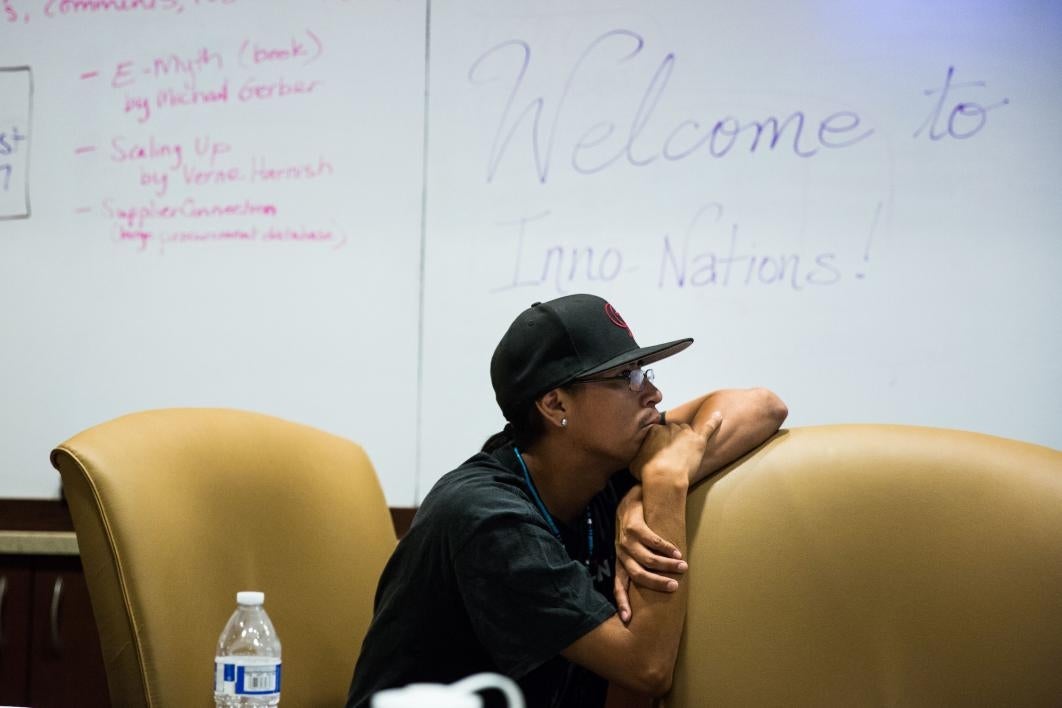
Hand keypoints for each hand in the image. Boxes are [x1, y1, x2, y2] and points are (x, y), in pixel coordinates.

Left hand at [613, 485, 688, 623]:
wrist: (633, 498)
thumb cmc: (638, 529)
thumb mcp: (634, 549)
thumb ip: (643, 566)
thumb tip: (660, 590)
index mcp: (620, 562)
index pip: (617, 586)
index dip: (621, 602)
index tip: (627, 620)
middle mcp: (620, 553)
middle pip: (637, 575)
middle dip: (656, 583)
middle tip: (674, 587)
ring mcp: (625, 540)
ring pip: (646, 558)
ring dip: (666, 565)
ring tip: (682, 567)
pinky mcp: (633, 526)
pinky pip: (652, 541)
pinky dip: (666, 548)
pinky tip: (676, 552)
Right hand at [629, 413, 721, 483]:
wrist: (664, 478)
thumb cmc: (647, 473)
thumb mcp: (632, 463)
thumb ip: (635, 456)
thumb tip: (634, 458)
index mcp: (654, 430)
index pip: (657, 431)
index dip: (658, 441)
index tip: (658, 451)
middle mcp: (669, 427)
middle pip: (673, 428)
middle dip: (672, 438)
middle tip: (671, 452)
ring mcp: (685, 433)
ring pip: (687, 430)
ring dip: (687, 437)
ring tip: (687, 447)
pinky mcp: (698, 441)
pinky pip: (708, 427)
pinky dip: (714, 421)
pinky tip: (719, 415)